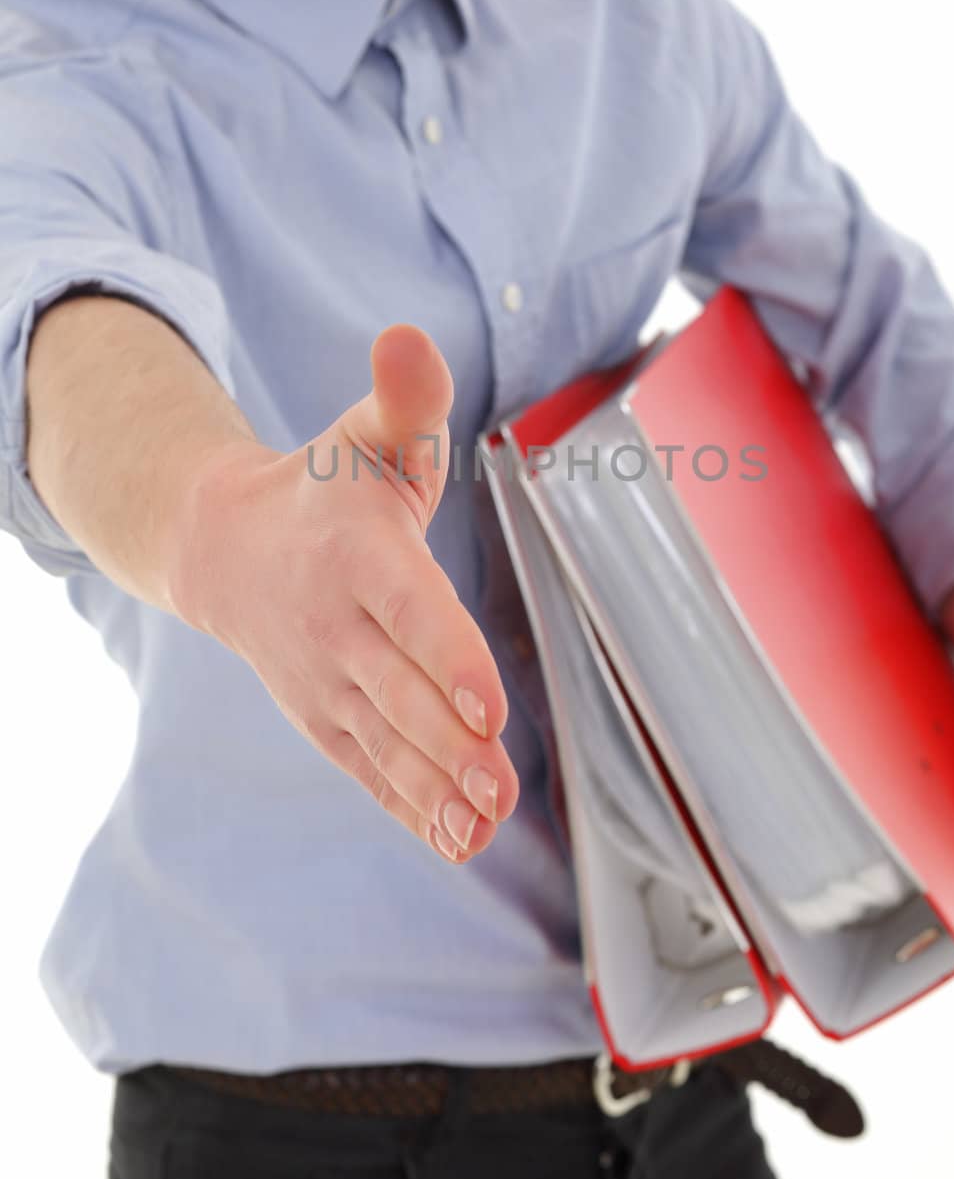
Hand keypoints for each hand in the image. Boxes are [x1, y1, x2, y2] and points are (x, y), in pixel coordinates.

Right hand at [168, 322, 517, 864]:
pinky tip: (457, 842)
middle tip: (501, 785)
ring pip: (384, 742)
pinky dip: (408, 806)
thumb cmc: (326, 487)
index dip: (447, 658)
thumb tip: (408, 337)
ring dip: (435, 788)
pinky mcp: (328, 718)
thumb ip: (404, 397)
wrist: (228, 547)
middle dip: (450, 745)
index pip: (407, 612)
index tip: (486, 705)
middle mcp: (336, 627)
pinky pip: (367, 768)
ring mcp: (326, 682)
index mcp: (356, 556)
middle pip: (399, 693)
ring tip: (485, 824)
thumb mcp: (369, 436)